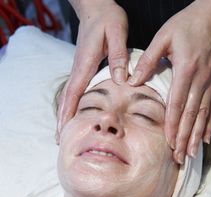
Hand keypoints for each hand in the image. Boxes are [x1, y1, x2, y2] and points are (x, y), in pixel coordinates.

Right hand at [57, 1, 127, 138]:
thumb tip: (121, 80)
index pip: (74, 93)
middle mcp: (79, 69)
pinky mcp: (83, 69)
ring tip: (63, 132)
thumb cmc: (107, 18)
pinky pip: (75, 91)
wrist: (96, 7)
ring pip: (70, 96)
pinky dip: (71, 105)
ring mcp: (80, 69)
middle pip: (67, 98)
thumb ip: (119, 55)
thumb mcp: (117, 32)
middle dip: (62, 119)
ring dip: (65, 114)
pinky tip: (74, 114)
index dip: (68, 112)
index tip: (63, 129)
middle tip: (58, 139)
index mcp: (85, 63)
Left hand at [128, 0, 210, 163]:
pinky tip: (205, 139)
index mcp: (185, 70)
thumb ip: (148, 60)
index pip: (177, 104)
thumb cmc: (187, 24)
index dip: (172, 125)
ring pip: (202, 116)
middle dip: (184, 138)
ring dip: (196, 137)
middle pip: (190, 115)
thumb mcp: (163, 36)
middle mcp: (199, 80)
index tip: (168, 142)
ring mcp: (209, 84)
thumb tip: (133, 80)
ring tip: (190, 154)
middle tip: (178, 157)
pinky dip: (209, 125)